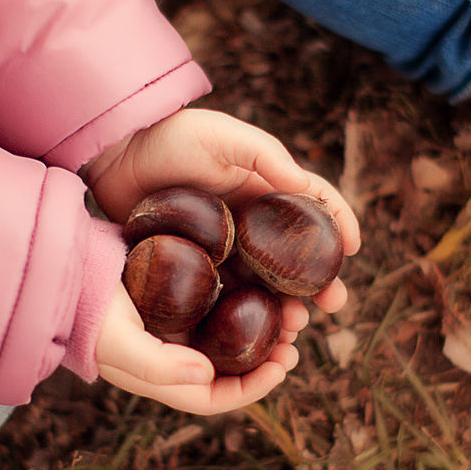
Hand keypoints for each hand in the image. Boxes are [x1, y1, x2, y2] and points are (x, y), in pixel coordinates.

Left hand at [82, 108, 360, 313]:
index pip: (312, 206)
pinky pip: (224, 293)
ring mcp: (222, 246)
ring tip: (297, 325)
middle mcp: (248, 220)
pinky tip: (254, 332)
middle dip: (319, 281)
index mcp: (263, 187)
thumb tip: (305, 185)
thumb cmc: (171, 137)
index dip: (339, 224)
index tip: (354, 249)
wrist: (116, 156)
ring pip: (263, 282)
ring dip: (285, 305)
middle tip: (334, 305)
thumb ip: (266, 157)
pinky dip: (243, 314)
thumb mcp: (223, 138)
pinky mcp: (194, 266)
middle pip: (293, 256)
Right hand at [96, 283, 301, 414]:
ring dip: (260, 322)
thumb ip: (158, 366)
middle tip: (294, 331)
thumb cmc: (87, 311)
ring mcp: (172, 325)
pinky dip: (241, 294)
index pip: (216, 397)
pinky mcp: (173, 295)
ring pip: (229, 331)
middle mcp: (172, 355)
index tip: (284, 363)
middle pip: (229, 365)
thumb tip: (208, 376)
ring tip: (287, 304)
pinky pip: (217, 301)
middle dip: (267, 354)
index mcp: (161, 378)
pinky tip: (258, 277)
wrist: (64, 268)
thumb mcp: (118, 342)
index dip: (255, 387)